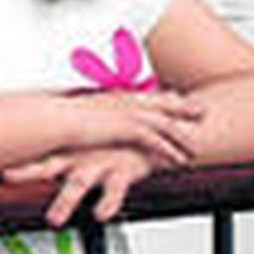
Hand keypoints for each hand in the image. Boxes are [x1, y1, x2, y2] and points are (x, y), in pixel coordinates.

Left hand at [3, 146, 154, 226]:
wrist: (148, 134)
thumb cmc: (109, 143)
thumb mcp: (81, 143)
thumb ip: (56, 150)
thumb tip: (26, 146)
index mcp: (65, 152)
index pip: (33, 155)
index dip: (12, 159)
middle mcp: (77, 158)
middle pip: (47, 166)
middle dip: (26, 172)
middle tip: (7, 176)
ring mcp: (97, 164)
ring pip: (77, 184)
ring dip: (64, 202)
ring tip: (54, 220)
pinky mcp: (122, 173)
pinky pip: (114, 191)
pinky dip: (107, 204)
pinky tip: (101, 214)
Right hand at [62, 90, 203, 166]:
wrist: (52, 119)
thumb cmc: (56, 115)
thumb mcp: (73, 109)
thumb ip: (84, 111)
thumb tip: (80, 114)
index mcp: (112, 94)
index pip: (142, 93)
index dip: (161, 96)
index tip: (174, 95)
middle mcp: (123, 100)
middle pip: (161, 102)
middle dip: (182, 106)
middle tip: (201, 110)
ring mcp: (127, 113)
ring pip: (165, 123)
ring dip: (182, 135)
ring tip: (196, 147)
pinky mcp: (128, 128)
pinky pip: (156, 140)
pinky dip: (170, 150)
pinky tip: (180, 160)